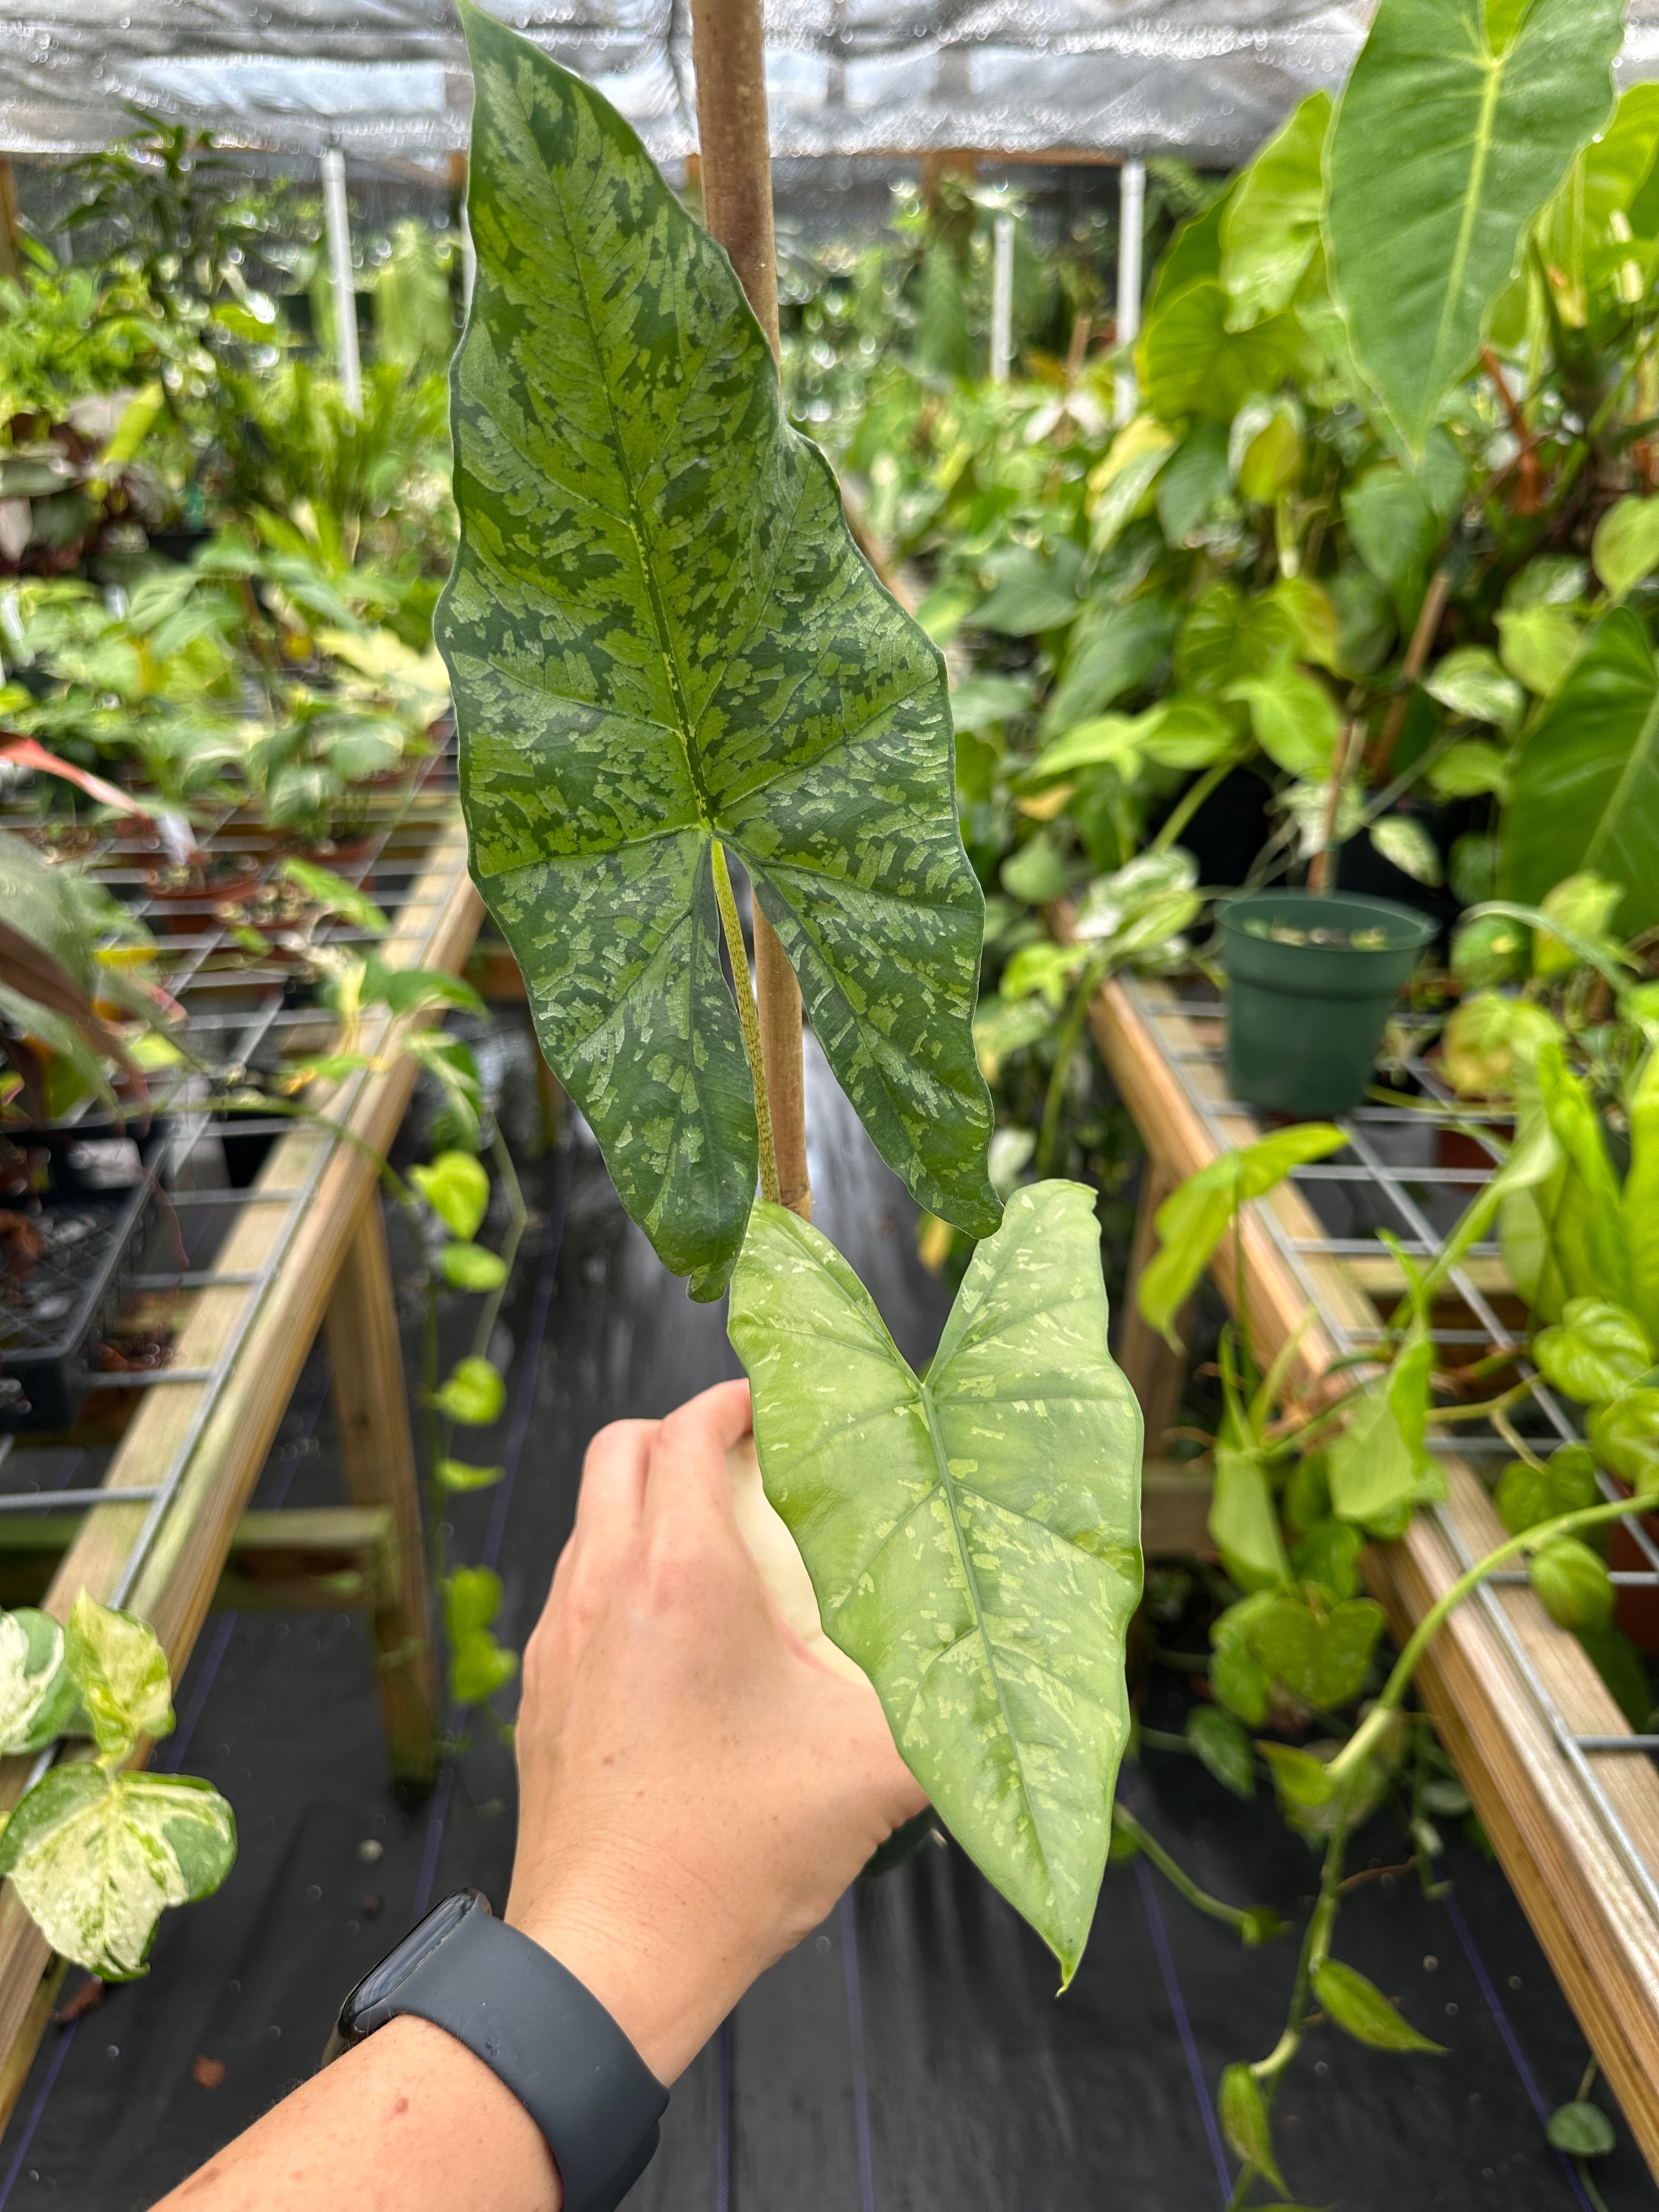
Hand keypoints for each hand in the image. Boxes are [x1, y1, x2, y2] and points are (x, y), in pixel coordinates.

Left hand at [505, 1378, 926, 2081]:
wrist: (612, 1956)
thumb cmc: (736, 1855)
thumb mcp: (873, 1773)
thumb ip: (950, 1711)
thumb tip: (1013, 1680)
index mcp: (682, 1574)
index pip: (689, 1429)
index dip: (735, 1401)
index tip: (780, 1410)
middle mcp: (604, 1584)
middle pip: (620, 1447)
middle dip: (683, 1434)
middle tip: (751, 1463)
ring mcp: (560, 1637)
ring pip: (590, 1517)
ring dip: (647, 1503)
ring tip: (720, 1546)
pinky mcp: (539, 1691)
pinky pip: (574, 1589)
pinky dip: (619, 1572)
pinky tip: (674, 1634)